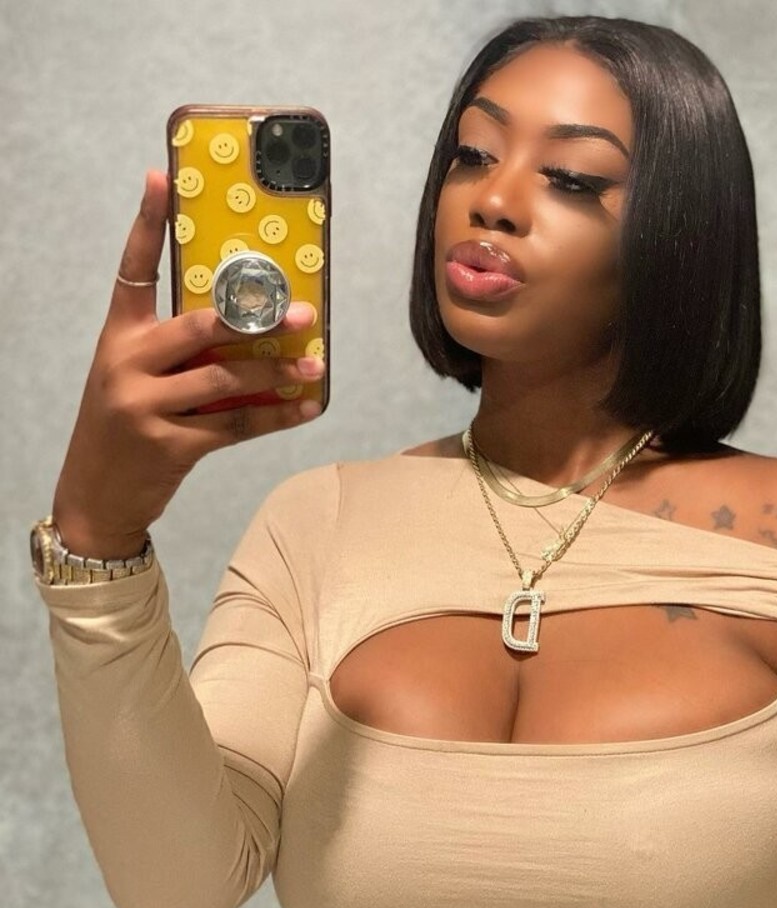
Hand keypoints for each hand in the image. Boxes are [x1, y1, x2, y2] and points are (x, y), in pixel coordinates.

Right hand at [51, 169, 324, 554]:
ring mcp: (147, 407)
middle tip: (303, 311)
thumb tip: (246, 326)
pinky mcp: (172, 446)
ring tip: (315, 363)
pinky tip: (306, 406)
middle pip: (199, 326)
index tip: (161, 178)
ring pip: (225, 378)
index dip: (146, 223)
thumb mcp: (131, 378)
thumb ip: (173, 350)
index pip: (132, 270)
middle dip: (256, 319)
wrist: (96, 496)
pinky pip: (236, 425)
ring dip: (276, 371)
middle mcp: (128, 365)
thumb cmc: (125, 428)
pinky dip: (275, 416)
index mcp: (118, 338)